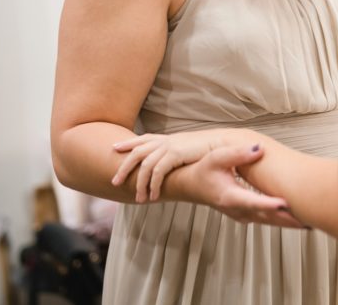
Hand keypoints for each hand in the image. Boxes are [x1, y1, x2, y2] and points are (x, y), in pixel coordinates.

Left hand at [112, 130, 227, 202]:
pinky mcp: (175, 154)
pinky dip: (153, 185)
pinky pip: (157, 172)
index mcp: (167, 139)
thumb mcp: (189, 149)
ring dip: (139, 183)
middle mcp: (165, 141)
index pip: (142, 139)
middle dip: (124, 167)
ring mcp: (170, 146)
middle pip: (137, 152)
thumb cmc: (210, 149)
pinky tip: (153, 196)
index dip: (128, 143)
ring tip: (139, 199)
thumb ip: (178, 155)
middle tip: (115, 182)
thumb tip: (173, 164)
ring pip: (145, 165)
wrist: (224, 143)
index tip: (114, 148)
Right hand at [169, 144, 305, 229]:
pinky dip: (281, 220)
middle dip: (288, 219)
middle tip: (310, 219)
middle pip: (267, 217)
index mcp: (230, 196)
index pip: (253, 202)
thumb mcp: (216, 158)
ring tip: (310, 221)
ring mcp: (242, 215)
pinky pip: (267, 220)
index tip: (286, 203)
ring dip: (288, 223)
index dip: (269, 204)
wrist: (190, 186)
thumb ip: (237, 154)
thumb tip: (258, 148)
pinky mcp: (246, 215)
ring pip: (269, 221)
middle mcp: (237, 210)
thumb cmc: (202, 171)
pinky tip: (296, 218)